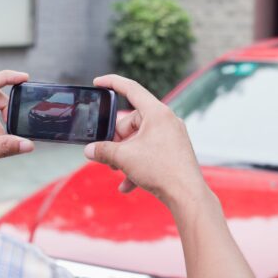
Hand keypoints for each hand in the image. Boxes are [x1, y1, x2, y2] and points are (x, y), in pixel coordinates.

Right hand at [84, 75, 207, 207]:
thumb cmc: (161, 171)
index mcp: (157, 113)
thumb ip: (103, 151)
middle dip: (117, 139)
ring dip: (126, 155)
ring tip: (117, 171)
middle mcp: (167, 121)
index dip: (112, 82)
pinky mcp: (175, 151)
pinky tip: (127, 184)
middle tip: (107, 155)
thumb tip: (90, 151)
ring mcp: (173, 136)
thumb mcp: (124, 158)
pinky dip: (138, 165)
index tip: (98, 82)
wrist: (187, 195)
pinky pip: (151, 152)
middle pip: (132, 122)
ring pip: (140, 139)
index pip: (131, 89)